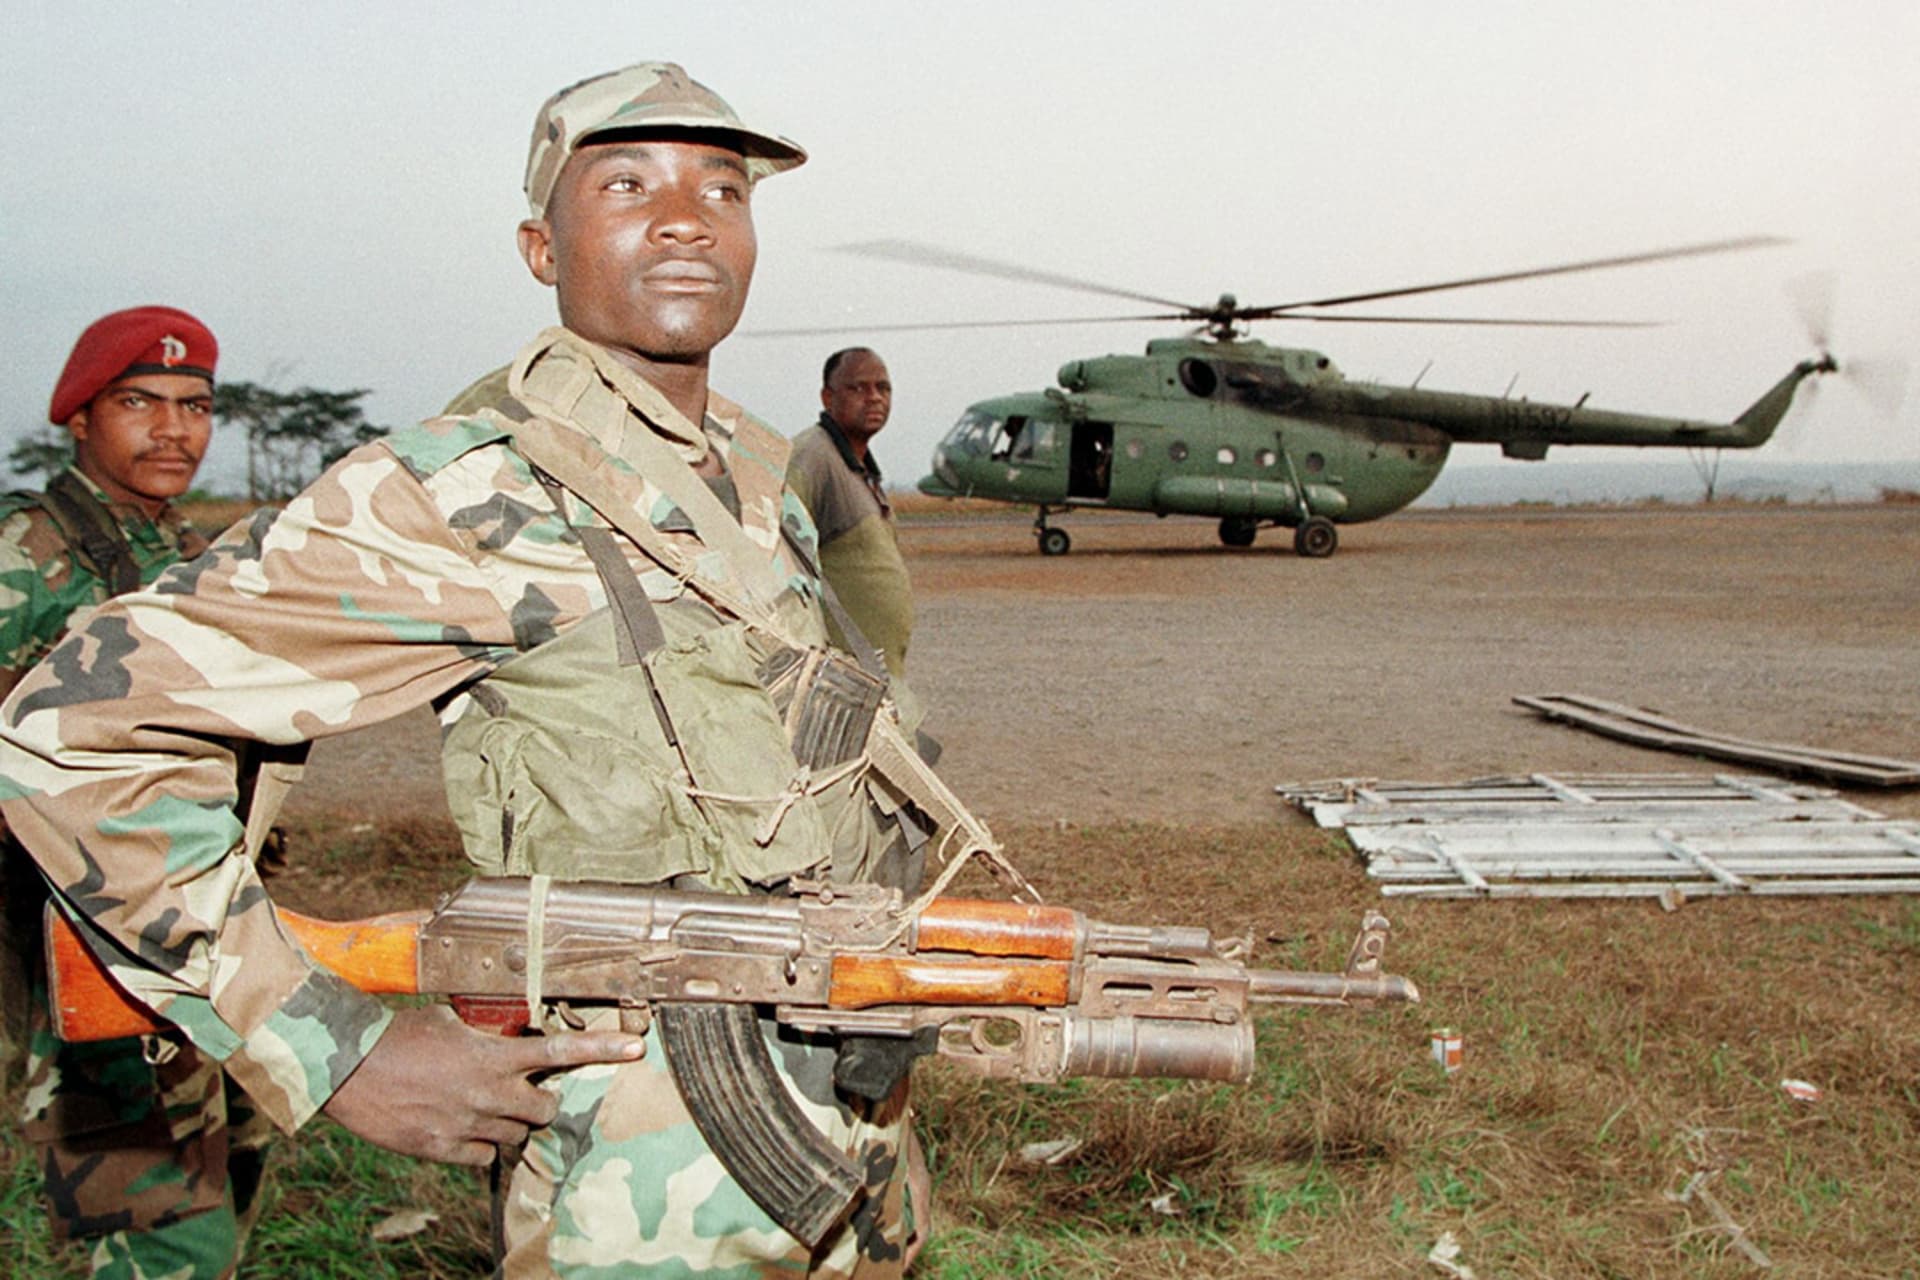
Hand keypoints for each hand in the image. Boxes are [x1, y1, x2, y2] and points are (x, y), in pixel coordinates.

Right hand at [320, 1004, 644, 1163]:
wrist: (348, 1067)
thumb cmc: (398, 1036)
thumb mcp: (451, 1022)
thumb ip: (488, 1032)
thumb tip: (513, 1031)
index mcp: (494, 1055)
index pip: (562, 1049)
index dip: (603, 1048)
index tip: (638, 1048)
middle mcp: (489, 1092)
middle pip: (546, 1108)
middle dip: (541, 1101)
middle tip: (521, 1092)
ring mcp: (468, 1124)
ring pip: (517, 1134)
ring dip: (509, 1122)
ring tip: (480, 1104)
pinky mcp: (444, 1149)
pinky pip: (484, 1156)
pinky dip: (480, 1144)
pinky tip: (460, 1126)